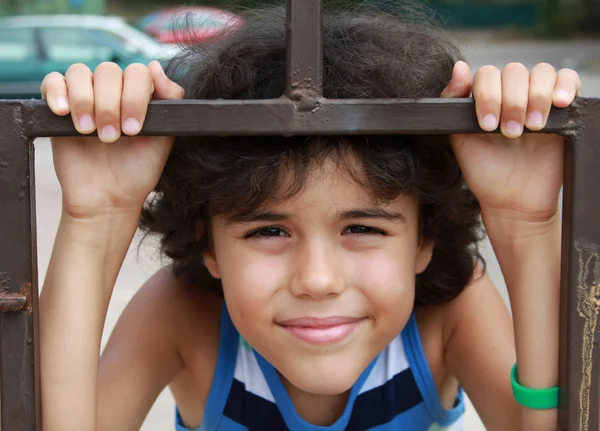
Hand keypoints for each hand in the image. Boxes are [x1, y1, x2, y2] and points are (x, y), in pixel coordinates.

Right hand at [41, 61, 183, 219]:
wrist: (108, 198)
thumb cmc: (138, 170)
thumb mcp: (164, 138)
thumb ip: (170, 100)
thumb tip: (156, 66)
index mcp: (139, 94)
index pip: (137, 72)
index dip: (135, 97)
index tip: (134, 129)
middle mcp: (112, 90)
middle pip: (108, 71)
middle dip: (110, 105)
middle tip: (112, 138)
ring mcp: (85, 96)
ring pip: (80, 72)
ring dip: (85, 101)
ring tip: (89, 132)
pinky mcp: (59, 107)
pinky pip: (52, 81)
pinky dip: (57, 92)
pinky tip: (64, 114)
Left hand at [441, 62, 580, 225]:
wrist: (513, 200)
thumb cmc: (484, 171)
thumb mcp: (459, 137)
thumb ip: (453, 102)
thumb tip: (460, 67)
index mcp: (485, 97)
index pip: (487, 74)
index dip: (488, 95)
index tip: (487, 125)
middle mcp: (511, 93)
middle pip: (514, 71)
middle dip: (512, 102)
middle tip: (510, 134)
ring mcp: (537, 98)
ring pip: (541, 72)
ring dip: (536, 97)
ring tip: (532, 127)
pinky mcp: (563, 107)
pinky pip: (569, 79)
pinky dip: (565, 86)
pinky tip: (559, 105)